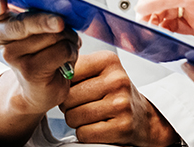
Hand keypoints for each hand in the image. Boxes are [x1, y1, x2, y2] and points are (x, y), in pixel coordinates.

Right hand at [0, 0, 79, 144]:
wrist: (39, 88)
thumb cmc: (43, 50)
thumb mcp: (40, 26)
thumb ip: (43, 13)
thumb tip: (62, 10)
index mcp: (2, 19)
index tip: (1, 4)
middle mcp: (1, 35)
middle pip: (24, 22)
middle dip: (46, 21)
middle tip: (60, 23)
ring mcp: (12, 54)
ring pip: (52, 34)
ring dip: (68, 38)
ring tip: (66, 46)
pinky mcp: (29, 69)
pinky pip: (61, 50)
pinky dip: (71, 51)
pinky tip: (66, 59)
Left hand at [61, 51, 177, 145]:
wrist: (142, 117)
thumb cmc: (114, 93)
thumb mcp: (101, 71)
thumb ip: (77, 67)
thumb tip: (52, 72)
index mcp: (109, 60)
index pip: (68, 73)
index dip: (66, 85)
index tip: (76, 87)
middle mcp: (117, 80)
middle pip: (67, 98)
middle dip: (70, 105)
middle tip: (85, 104)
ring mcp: (121, 104)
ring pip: (73, 117)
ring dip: (77, 121)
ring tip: (92, 115)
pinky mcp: (121, 127)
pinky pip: (84, 134)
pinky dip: (86, 133)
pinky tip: (98, 126)